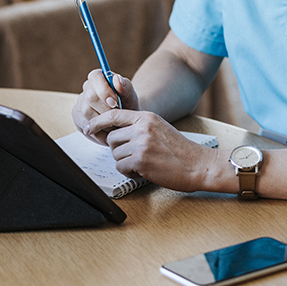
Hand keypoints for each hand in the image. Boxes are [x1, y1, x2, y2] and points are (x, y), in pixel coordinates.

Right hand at [72, 69, 139, 143]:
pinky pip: (85, 125)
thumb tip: (117, 79)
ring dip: (103, 121)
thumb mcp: (130, 96)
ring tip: (115, 125)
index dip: (104, 90)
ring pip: (86, 112)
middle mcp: (87, 88)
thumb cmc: (127, 104)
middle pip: (90, 97)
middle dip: (105, 109)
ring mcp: (80, 103)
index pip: (95, 77)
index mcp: (99, 77)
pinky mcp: (77, 117)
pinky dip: (98, 131)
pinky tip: (108, 132)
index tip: (115, 103)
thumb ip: (125, 87)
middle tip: (117, 117)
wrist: (124, 119)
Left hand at [84, 108, 219, 192]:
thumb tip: (116, 132)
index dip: (98, 122)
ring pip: (115, 154)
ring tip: (142, 163)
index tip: (89, 128)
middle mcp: (142, 128)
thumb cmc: (180, 150)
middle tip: (132, 155)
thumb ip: (140, 126)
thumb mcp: (160, 128)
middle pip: (111, 138)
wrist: (198, 164)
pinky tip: (143, 171)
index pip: (114, 114)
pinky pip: (121, 167)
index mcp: (146, 117)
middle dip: (117, 149)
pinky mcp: (141, 160)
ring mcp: (141, 144)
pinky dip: (129, 172)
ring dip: (124, 162)